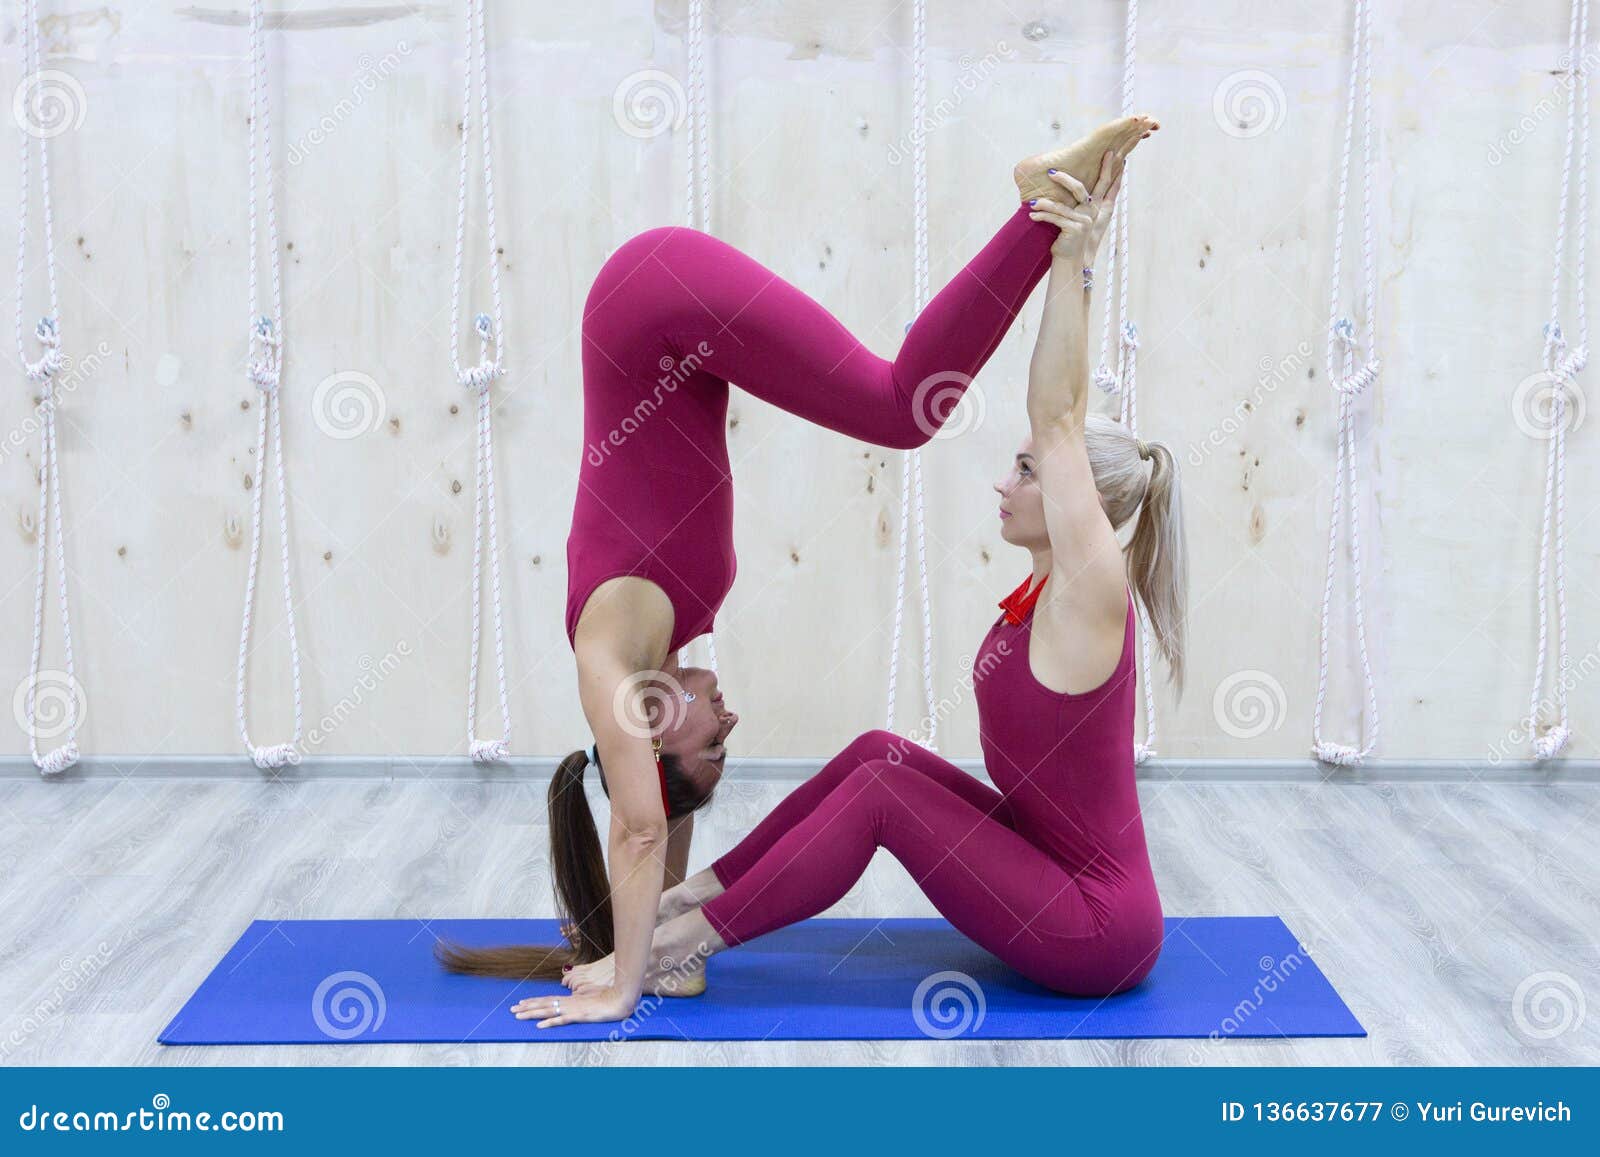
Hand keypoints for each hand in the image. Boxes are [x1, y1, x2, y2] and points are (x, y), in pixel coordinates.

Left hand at [511, 984, 635, 1027]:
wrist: (621, 999)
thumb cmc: (609, 997)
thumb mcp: (592, 997)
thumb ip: (582, 999)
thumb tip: (575, 999)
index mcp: (572, 999)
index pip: (549, 999)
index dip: (534, 1001)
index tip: (521, 1003)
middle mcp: (570, 1002)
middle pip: (544, 1004)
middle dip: (527, 1007)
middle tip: (512, 1010)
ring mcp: (574, 1009)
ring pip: (549, 1011)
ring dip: (532, 1013)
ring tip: (519, 1016)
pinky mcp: (580, 1016)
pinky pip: (562, 1020)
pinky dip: (550, 1023)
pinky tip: (540, 1026)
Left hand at [1028, 148, 1124, 266]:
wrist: (1071, 260)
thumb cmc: (1071, 238)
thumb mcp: (1078, 220)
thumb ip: (1078, 205)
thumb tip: (1073, 190)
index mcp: (1095, 207)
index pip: (1104, 184)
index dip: (1109, 169)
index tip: (1111, 153)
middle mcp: (1091, 212)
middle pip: (1079, 189)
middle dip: (1066, 179)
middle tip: (1052, 172)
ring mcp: (1083, 221)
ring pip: (1060, 206)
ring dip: (1044, 203)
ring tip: (1032, 203)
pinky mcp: (1073, 229)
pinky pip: (1053, 218)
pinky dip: (1041, 216)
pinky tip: (1032, 216)